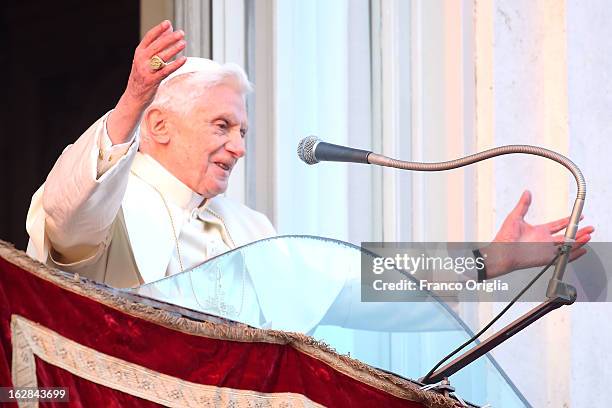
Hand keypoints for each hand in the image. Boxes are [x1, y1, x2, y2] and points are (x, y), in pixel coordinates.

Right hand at [107, 20, 186, 144]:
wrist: (134, 97)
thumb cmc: (143, 76)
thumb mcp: (145, 60)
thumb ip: (156, 47)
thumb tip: (169, 31)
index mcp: (139, 53)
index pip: (149, 38)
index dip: (158, 30)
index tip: (168, 23)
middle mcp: (141, 60)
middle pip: (156, 46)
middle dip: (169, 38)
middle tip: (181, 33)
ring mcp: (146, 70)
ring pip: (161, 57)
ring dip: (173, 49)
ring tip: (183, 43)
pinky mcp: (152, 81)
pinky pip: (165, 71)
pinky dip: (175, 65)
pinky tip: (183, 59)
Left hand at [481, 190, 593, 277]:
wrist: (501, 252)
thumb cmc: (504, 237)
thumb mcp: (515, 217)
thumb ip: (523, 205)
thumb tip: (526, 192)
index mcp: (539, 231)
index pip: (558, 225)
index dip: (568, 220)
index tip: (578, 216)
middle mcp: (544, 240)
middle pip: (566, 235)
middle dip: (579, 231)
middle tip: (589, 227)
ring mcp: (546, 249)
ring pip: (567, 245)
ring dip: (578, 241)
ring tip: (588, 236)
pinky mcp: (546, 258)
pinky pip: (563, 257)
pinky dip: (573, 254)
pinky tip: (581, 250)